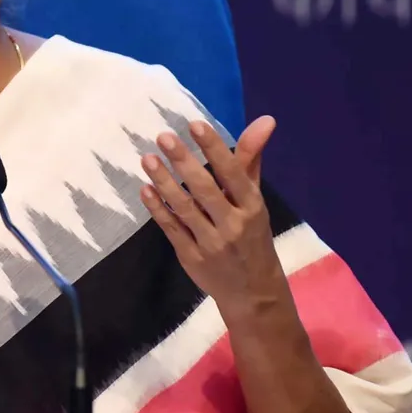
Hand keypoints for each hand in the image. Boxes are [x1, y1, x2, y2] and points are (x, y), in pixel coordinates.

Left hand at [139, 116, 289, 319]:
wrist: (253, 293)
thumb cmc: (252, 236)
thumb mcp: (255, 199)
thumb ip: (251, 159)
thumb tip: (265, 119)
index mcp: (252, 207)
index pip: (233, 174)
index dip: (215, 149)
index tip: (195, 125)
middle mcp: (233, 225)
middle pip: (205, 190)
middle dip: (184, 162)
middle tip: (163, 137)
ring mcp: (211, 243)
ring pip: (184, 209)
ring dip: (164, 182)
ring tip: (148, 158)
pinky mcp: (191, 257)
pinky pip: (172, 229)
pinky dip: (157, 209)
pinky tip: (145, 189)